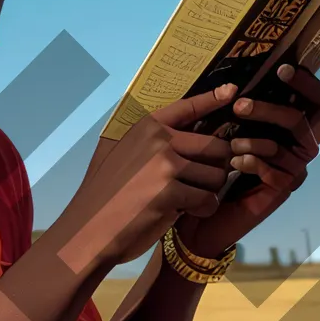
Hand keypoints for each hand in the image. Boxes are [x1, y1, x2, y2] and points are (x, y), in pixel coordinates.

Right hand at [54, 84, 236, 271]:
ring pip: (216, 176)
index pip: (187, 107)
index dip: (212, 98)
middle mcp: (157, 139)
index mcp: (145, 127)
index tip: (232, 90)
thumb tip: (182, 135)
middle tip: (204, 183)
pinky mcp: (169, 191)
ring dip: (210, 193)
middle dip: (217, 168)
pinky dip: (202, 210)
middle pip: (216, 147)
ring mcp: (163, 164)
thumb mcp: (121, 155)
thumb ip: (149, 142)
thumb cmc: (107, 196)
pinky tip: (185, 214)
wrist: (88, 230)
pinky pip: (207, 200)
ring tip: (190, 201)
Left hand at [176, 65, 319, 258]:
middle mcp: (301, 150)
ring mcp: (295, 172)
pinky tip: (234, 164)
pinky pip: (275, 170)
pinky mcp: (282, 191)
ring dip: (255, 139)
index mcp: (294, 131)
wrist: (204, 214)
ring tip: (230, 143)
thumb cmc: (217, 167)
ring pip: (286, 143)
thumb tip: (238, 78)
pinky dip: (252, 162)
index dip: (309, 84)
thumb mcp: (229, 130)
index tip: (283, 69)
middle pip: (305, 119)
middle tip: (240, 106)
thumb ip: (244, 109)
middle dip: (272, 109)